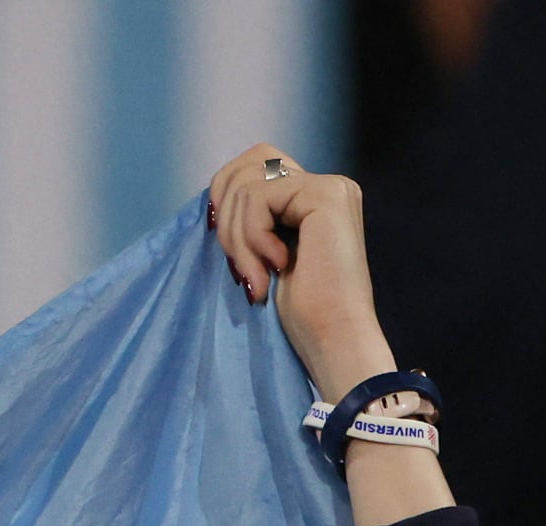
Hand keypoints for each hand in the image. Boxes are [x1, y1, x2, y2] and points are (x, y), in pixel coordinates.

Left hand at [206, 147, 396, 404]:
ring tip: (254, 278)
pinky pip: (258, 198)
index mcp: (312, 198)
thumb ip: (250, 221)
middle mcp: (326, 186)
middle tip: (238, 267)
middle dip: (226, 214)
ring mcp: (330, 187)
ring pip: (248, 185)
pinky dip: (251, 238)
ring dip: (236, 238)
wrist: (332, 341)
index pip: (253, 166)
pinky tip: (273, 270)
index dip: (225, 199)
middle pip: (249, 164)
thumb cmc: (299, 315)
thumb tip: (213, 199)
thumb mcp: (262, 258)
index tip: (226, 251)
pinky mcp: (326, 195)